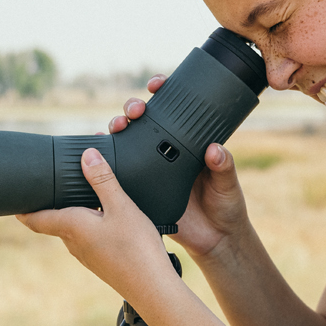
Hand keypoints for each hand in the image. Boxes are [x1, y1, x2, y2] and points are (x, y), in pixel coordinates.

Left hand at [17, 147, 175, 305]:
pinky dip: (89, 224)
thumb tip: (87, 156)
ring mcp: (87, 255)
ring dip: (73, 214)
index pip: (35, 219)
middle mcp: (73, 243)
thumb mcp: (121, 206)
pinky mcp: (101, 261)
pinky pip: (88, 238)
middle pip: (54, 221)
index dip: (22, 209)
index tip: (13, 201)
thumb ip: (103, 180)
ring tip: (82, 196)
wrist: (152, 288)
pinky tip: (106, 219)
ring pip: (72, 230)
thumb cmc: (136, 249)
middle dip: (52, 204)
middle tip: (52, 185)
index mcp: (71, 227)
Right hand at [108, 75, 252, 260]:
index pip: (173, 111)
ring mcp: (151, 170)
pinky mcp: (140, 190)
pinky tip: (97, 152)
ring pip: (127, 142)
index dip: (162, 93)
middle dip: (134, 108)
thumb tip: (214, 149)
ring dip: (117, 128)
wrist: (214, 241)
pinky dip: (105, 160)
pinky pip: (119, 172)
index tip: (156, 84)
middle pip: (144, 122)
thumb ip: (224, 167)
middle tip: (136, 110)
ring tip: (117, 126)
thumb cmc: (226, 207)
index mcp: (188, 144)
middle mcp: (167, 152)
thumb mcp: (228, 184)